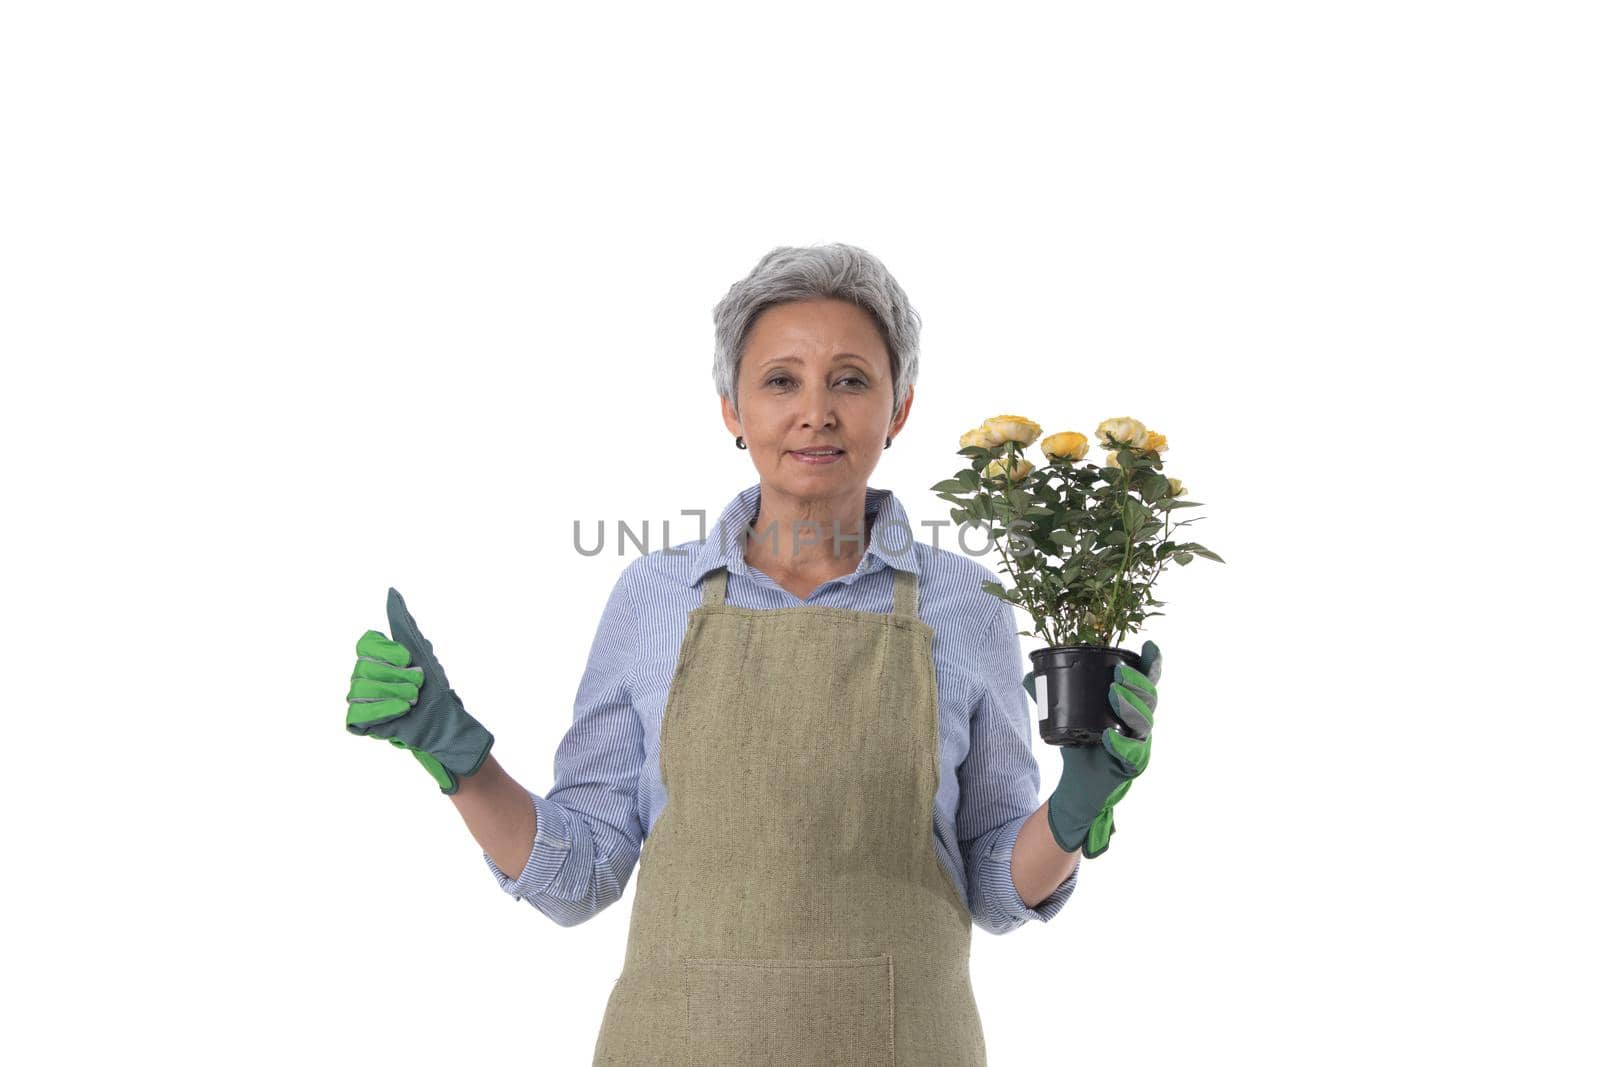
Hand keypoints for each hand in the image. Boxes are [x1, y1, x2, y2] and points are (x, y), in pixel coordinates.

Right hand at [345, 588, 494, 793]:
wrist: (444, 723)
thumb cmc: (434, 689)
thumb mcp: (422, 652)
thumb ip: (404, 623)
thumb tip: (391, 591)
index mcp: (376, 658)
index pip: (365, 643)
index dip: (388, 651)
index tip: (408, 659)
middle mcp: (363, 676)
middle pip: (364, 666)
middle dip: (398, 676)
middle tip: (417, 687)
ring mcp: (359, 700)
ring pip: (360, 689)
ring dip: (395, 693)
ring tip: (412, 701)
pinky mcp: (359, 723)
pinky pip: (357, 713)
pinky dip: (384, 710)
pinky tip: (401, 711)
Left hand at [1045, 640, 1160, 857]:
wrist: (1079, 784)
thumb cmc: (1080, 745)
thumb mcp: (1066, 716)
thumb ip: (1051, 696)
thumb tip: (1029, 675)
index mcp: (1129, 705)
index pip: (1147, 681)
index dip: (1152, 664)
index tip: (1149, 645)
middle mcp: (1139, 723)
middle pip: (1150, 698)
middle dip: (1137, 682)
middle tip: (1118, 673)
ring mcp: (1139, 744)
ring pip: (1144, 723)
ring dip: (1130, 706)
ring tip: (1114, 694)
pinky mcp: (1132, 766)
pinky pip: (1132, 753)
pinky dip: (1121, 744)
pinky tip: (1109, 736)